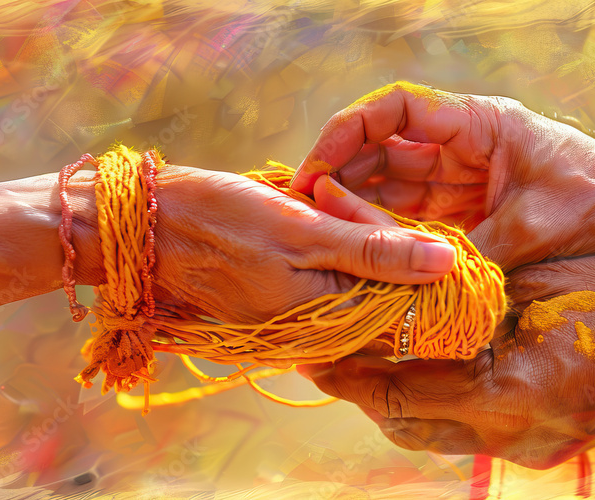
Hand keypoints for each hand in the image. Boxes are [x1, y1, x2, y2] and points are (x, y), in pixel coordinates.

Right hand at [143, 166, 455, 324]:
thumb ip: (376, 250)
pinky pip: (330, 276)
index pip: (408, 302)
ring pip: (359, 278)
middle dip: (375, 237)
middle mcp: (321, 333)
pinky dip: (328, 242)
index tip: (388, 212)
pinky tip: (308, 215)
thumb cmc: (220, 222)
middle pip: (386, 290)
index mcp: (331, 321)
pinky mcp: (287, 303)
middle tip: (326, 200)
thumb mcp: (303, 229)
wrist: (147, 228)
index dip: (414, 253)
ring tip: (311, 204)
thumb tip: (447, 262)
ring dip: (349, 234)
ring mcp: (302, 321)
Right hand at [290, 82, 594, 268]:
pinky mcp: (468, 210)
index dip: (346, 132)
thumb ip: (474, 252)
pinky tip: (360, 252)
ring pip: (393, 182)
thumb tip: (416, 284)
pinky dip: (387, 230)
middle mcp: (462, 145)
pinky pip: (415, 215)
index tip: (316, 168)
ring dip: (357, 203)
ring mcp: (463, 177)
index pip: (394, 110)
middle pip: (383, 147)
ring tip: (321, 235)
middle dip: (340, 173)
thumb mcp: (535, 227)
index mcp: (477, 124)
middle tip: (305, 212)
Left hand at [299, 253, 594, 468]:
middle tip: (320, 356)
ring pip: (434, 434)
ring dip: (392, 401)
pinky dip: (433, 405)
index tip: (311, 346)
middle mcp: (514, 435)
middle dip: (361, 391)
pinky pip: (468, 433)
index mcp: (511, 392)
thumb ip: (475, 303)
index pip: (404, 387)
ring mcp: (532, 448)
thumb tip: (407, 301)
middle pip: (408, 423)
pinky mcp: (542, 445)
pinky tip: (418, 375)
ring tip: (356, 364)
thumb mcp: (545, 287)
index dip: (352, 368)